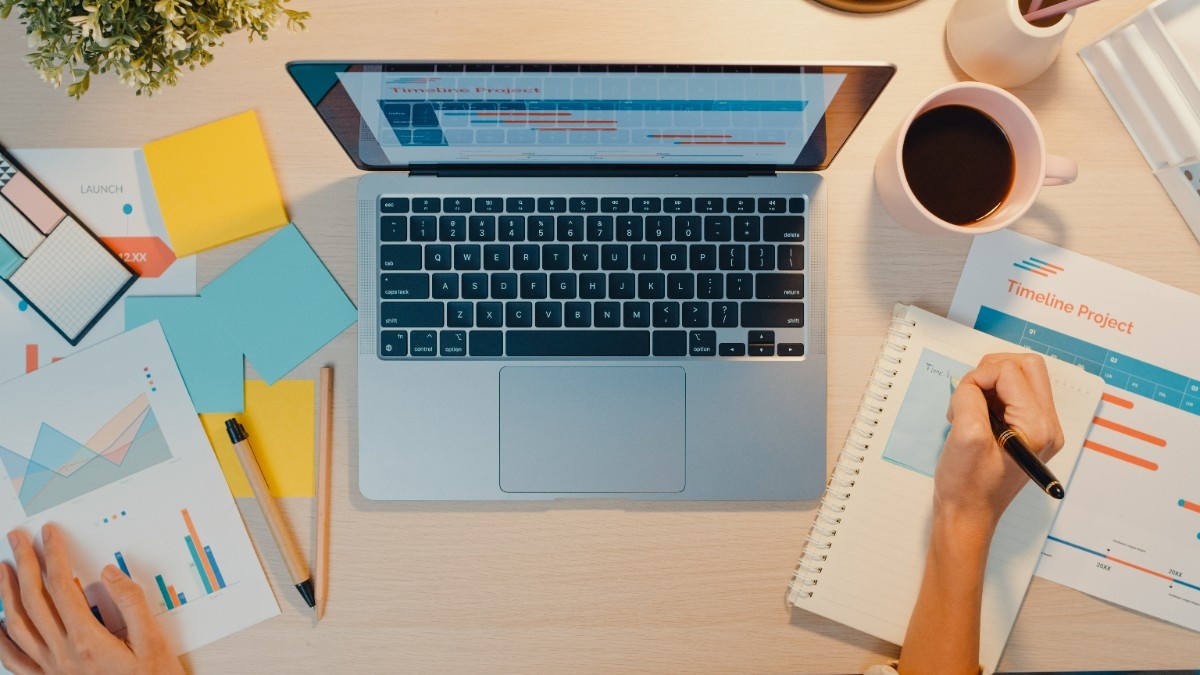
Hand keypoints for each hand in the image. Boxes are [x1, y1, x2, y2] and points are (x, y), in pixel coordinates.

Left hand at [0, 524, 183, 674]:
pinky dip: (1, 638)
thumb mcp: (154, 640)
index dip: (53, 556)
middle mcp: (63, 654)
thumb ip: (132, 604)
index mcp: (88, 640)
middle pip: (33, 600)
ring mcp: (52, 668)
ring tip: (3, 569)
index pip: (60, 587)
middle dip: (24, 564)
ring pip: (17, 626)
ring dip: (6, 593)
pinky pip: (14, 658)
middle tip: (18, 539)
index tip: (49, 535)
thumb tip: (110, 574)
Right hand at [936, 353, 1065, 534]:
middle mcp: (1047, 425)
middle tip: (969, 395)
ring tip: (970, 410)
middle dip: (991, 372)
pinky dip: (990, 397)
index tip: (962, 400)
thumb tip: (972, 383)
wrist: (969, 515)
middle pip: (1026, 367)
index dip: (979, 378)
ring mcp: (1039, 428)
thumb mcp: (964, 436)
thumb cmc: (968, 486)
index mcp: (1037, 427)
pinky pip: (1012, 396)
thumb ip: (969, 398)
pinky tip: (975, 417)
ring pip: (1019, 378)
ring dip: (989, 384)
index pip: (1010, 372)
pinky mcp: (1026, 431)